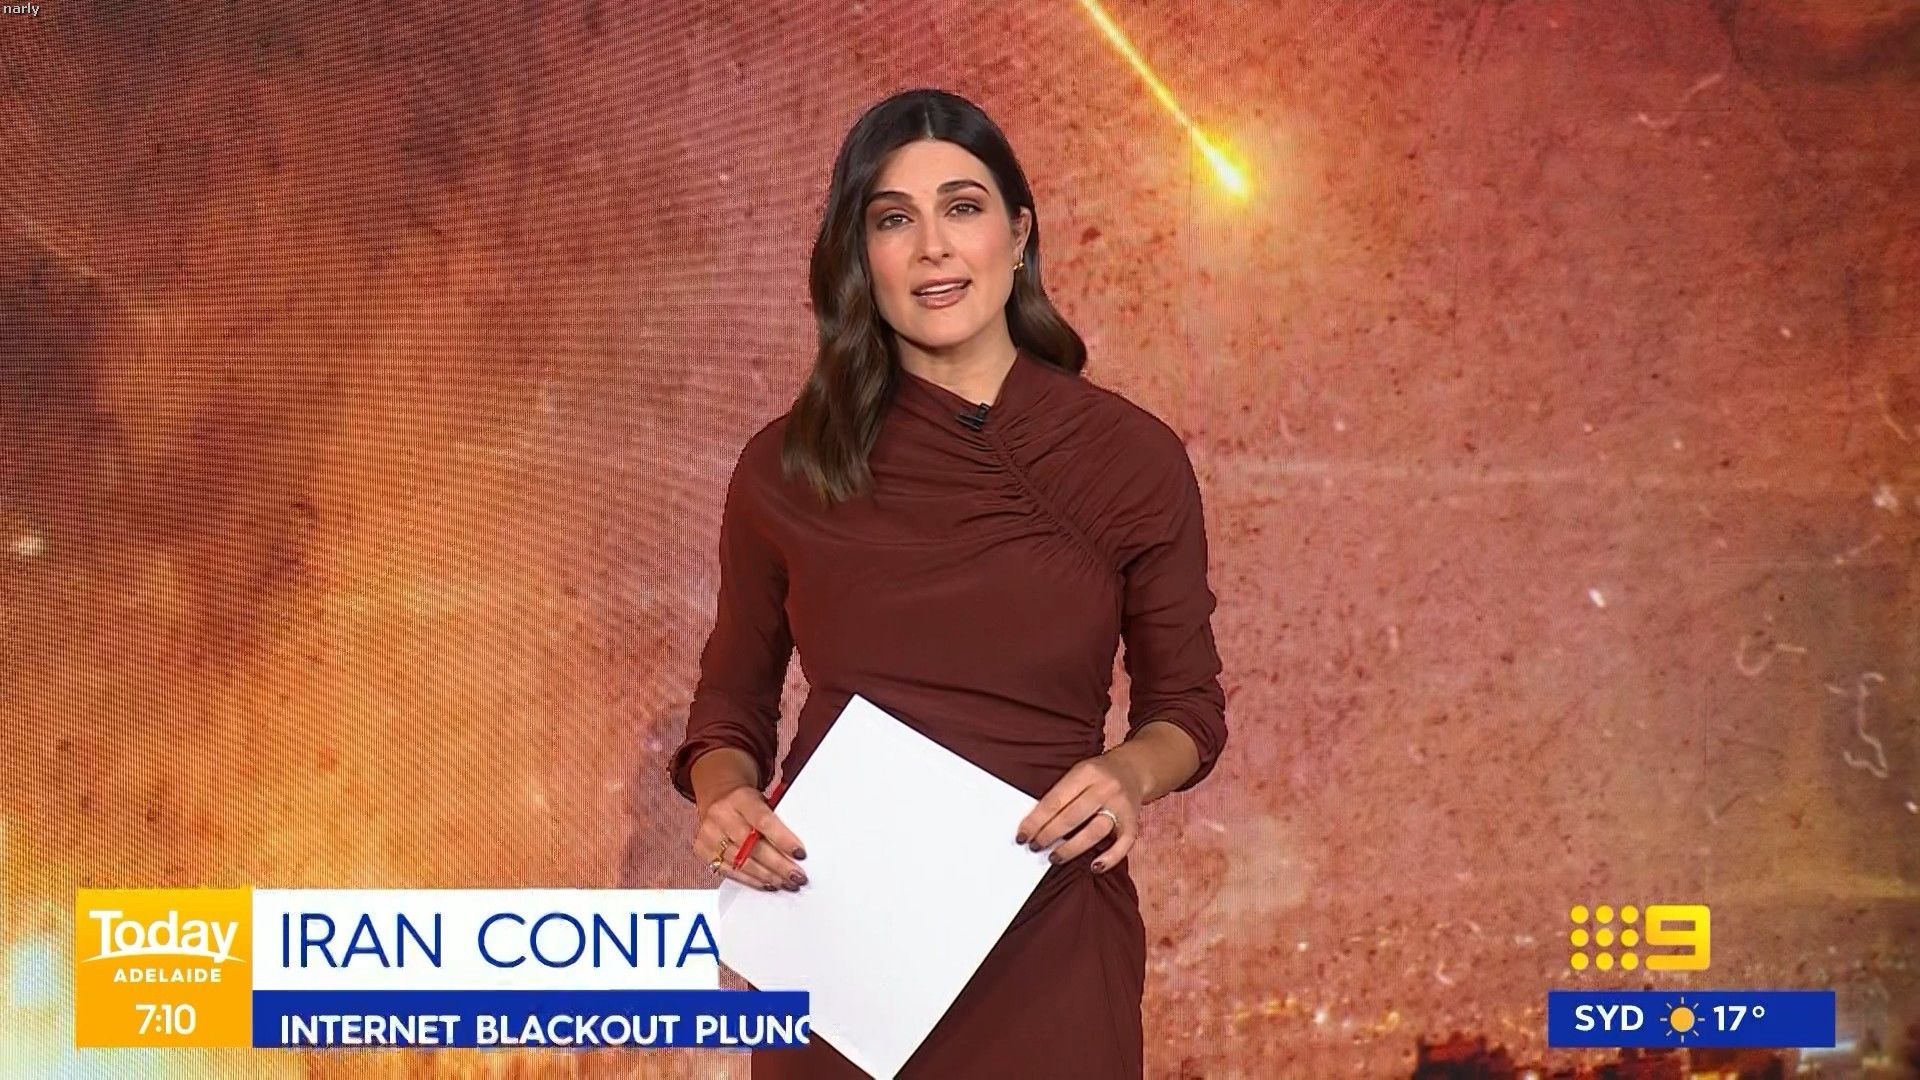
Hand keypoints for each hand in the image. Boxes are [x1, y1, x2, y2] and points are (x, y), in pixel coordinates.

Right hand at [693, 784, 807, 891]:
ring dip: (768, 877)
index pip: (763, 821)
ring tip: (787, 884)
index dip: (783, 839)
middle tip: (797, 877)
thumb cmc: (747, 802)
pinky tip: (768, 884)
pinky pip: (730, 872)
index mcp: (740, 798)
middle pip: (752, 846)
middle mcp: (721, 815)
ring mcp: (709, 834)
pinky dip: (752, 881)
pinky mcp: (703, 851)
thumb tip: (797, 852)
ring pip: (741, 863)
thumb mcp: (762, 801)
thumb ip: (776, 821)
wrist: (718, 797)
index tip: (800, 854)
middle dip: (779, 866)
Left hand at [1014, 754, 1146, 873]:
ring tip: (1054, 858)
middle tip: (1035, 847)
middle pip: (1072, 817)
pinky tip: (1094, 866)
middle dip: (1049, 835)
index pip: (1055, 800)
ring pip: (1094, 831)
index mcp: (1086, 772)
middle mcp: (1105, 787)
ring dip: (1071, 848)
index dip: (1036, 821)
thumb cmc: (1098, 775)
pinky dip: (1110, 857)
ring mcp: (1121, 805)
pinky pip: (1124, 843)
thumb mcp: (1078, 773)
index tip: (1022, 835)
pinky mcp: (1134, 820)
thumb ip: (1061, 795)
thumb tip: (1036, 824)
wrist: (1134, 768)